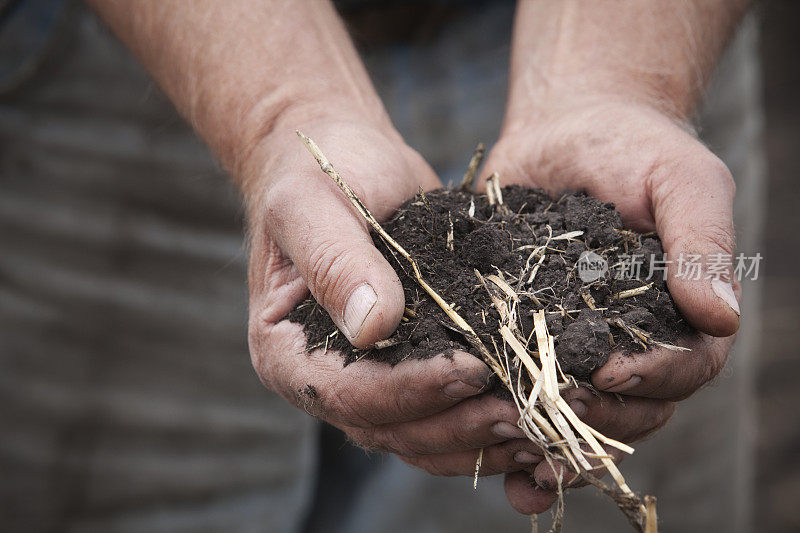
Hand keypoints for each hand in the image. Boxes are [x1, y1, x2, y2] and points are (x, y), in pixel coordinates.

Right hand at [245, 116, 550, 477]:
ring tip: (539, 421)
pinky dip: (485, 419)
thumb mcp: (312, 205)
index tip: (472, 370)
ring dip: (481, 435)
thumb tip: (372, 327)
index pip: (349, 394)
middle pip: (393, 430)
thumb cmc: (317, 172)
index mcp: (287, 352)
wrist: (345, 158)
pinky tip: (531, 411)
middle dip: (459, 425)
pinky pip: (445, 413)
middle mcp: (327, 379)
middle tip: (524, 413)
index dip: (412, 390)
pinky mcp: (411, 366)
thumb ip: (335, 263)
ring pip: (425, 436)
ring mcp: (371, 379)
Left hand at [485, 100, 740, 512]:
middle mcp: (632, 341)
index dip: (654, 379)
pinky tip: (491, 453)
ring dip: (555, 441)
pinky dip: (514, 430)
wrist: (565, 131)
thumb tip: (720, 315)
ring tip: (520, 451)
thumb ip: (700, 241)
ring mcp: (576, 345)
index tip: (609, 374)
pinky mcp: (524, 337)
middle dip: (598, 418)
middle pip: (633, 408)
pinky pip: (525, 393)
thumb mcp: (680, 178)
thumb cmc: (633, 148)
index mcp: (679, 314)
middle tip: (555, 411)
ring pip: (580, 415)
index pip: (685, 368)